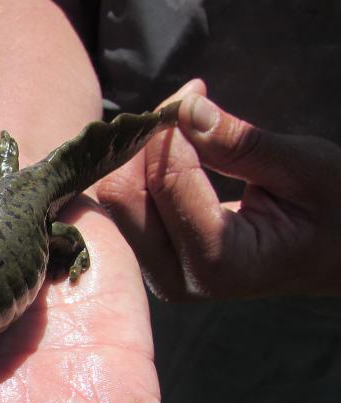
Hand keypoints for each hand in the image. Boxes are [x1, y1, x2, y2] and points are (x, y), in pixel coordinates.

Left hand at [96, 79, 340, 299]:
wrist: (332, 253)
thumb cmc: (331, 211)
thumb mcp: (305, 169)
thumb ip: (242, 143)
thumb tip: (188, 109)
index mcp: (220, 262)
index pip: (166, 182)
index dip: (172, 128)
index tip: (195, 91)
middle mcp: (179, 277)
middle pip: (123, 197)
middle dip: (144, 143)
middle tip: (182, 106)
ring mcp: (161, 273)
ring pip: (116, 200)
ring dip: (139, 155)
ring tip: (183, 125)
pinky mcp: (153, 261)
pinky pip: (125, 208)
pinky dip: (139, 171)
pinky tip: (172, 150)